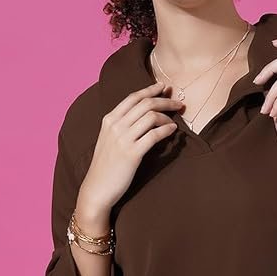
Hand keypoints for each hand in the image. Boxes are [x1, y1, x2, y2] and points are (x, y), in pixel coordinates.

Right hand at [80, 81, 183, 210]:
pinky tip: (173, 130)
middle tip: (178, 104)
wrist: (97, 188)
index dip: (150, 89)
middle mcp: (115, 126)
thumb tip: (142, 115)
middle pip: (145, 104)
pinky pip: (154, 135)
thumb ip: (121, 125)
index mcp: (109, 120)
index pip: (133, 98)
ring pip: (151, 116)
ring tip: (174, 121)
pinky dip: (167, 130)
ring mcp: (123, 139)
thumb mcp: (108, 139)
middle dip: (165, 101)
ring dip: (167, 116)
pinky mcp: (132, 153)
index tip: (163, 87)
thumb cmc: (105, 166)